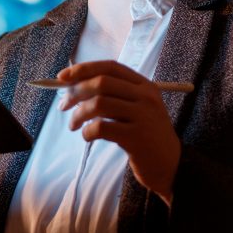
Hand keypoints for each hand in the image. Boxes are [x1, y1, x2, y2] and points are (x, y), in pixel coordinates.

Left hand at [57, 61, 179, 205]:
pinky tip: (87, 136)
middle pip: (102, 82)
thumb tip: (72, 86)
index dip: (83, 69)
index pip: (110, 67)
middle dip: (76, 92)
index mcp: (145, 85)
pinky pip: (101, 127)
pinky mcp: (136, 137)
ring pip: (98, 104)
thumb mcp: (136, 109)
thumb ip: (112, 95)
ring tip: (73, 125)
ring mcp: (143, 116)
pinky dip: (87, 131)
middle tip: (63, 106)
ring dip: (78, 114)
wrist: (171, 166)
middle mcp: (146, 97)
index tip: (62, 77)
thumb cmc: (145, 136)